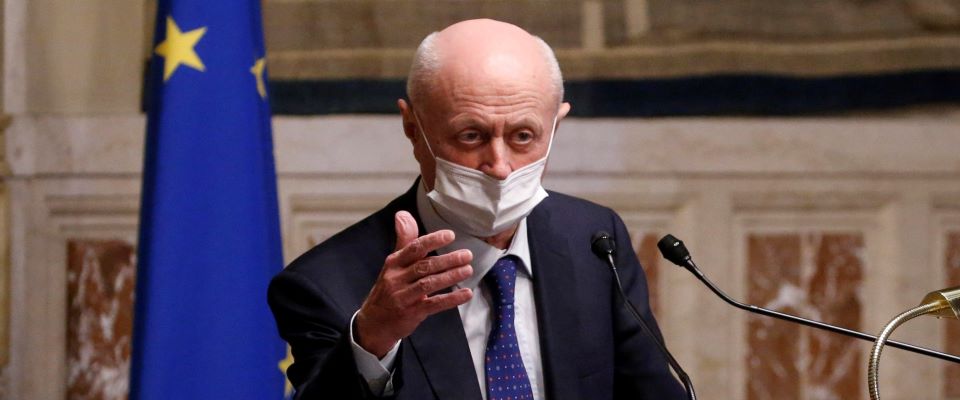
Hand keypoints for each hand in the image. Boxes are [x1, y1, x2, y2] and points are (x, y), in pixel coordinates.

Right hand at [355, 211, 473, 356]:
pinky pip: (433, 305)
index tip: (450, 235)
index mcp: (394, 263)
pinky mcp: (411, 313)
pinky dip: (451, 299)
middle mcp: (397, 278)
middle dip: (447, 260)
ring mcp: (403, 297)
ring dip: (450, 276)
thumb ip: (404, 240)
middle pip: (424, 266)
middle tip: (467, 255)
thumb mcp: (393, 264)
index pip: (413, 249)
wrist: (374, 322)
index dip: (432, 241)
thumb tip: (402, 214)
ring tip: (468, 270)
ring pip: (429, 284)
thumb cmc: (389, 288)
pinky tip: (466, 294)